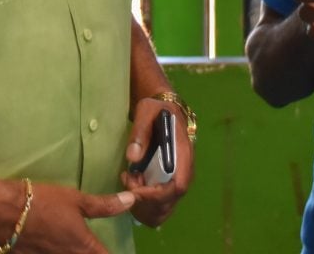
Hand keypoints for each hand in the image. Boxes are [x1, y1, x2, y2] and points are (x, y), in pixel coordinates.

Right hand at [12, 181, 134, 253]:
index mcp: (82, 246)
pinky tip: (52, 247)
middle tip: (93, 247)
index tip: (111, 250)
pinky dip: (54, 253)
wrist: (0, 212)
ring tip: (72, 246)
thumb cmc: (41, 202)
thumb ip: (104, 205)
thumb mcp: (75, 199)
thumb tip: (132, 201)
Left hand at [121, 97, 192, 225]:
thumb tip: (132, 157)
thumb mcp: (146, 111)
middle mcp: (185, 168)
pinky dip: (146, 202)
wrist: (164, 107)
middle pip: (172, 199)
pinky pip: (162, 201)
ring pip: (166, 204)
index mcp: (183, 152)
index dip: (159, 195)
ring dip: (144, 202)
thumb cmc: (156, 109)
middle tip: (128, 180)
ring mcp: (178, 175)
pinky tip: (134, 185)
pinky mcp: (170, 179)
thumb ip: (140, 132)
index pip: (179, 185)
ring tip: (130, 180)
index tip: (137, 190)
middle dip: (147, 199)